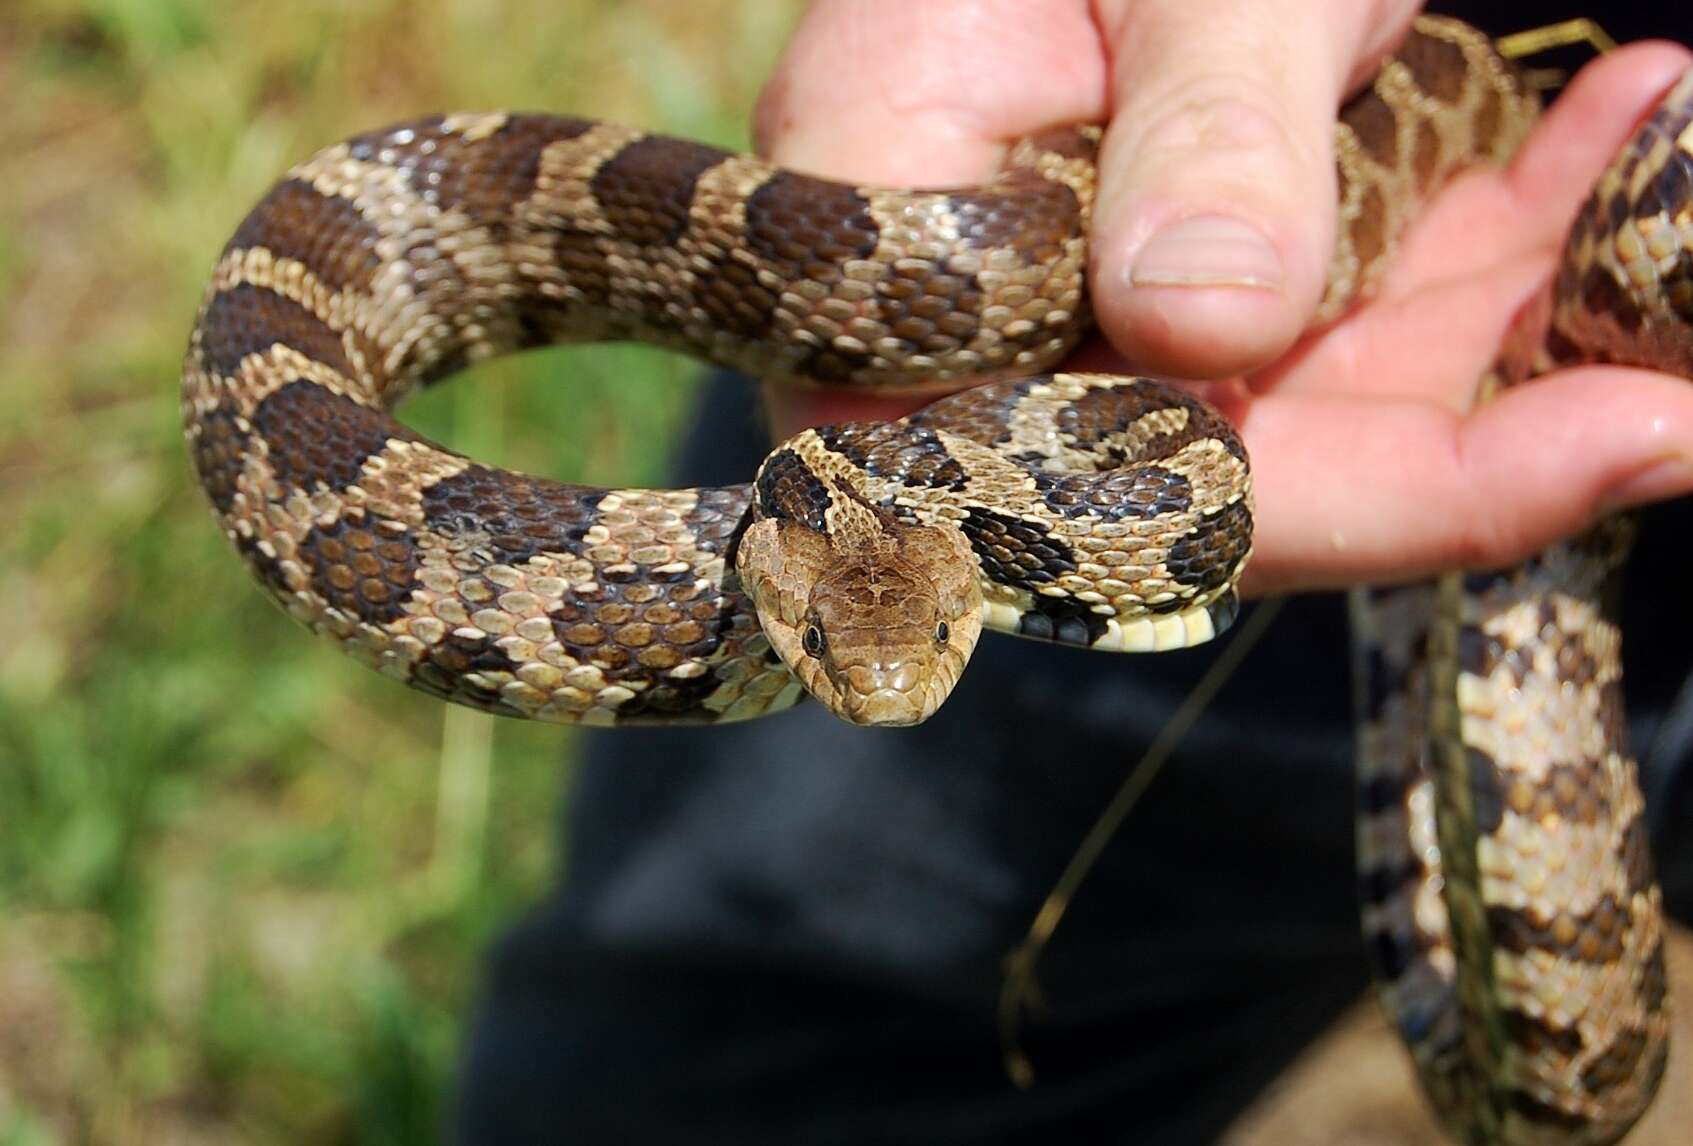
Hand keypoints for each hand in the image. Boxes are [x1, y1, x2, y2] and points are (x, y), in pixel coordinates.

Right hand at [753, 0, 1692, 595]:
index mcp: (892, 220)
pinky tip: (1624, 130)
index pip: (1064, 456)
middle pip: (1209, 465)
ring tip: (1666, 243)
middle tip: (1671, 404)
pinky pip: (1344, 310)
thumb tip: (1204, 326)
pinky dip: (1488, 243)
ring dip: (1502, 332)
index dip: (1304, 499)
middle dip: (1455, 441)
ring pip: (1305, 396)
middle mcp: (980, 310)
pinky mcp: (1194, 264)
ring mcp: (1093, 298)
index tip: (1571, 457)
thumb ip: (1195, 123)